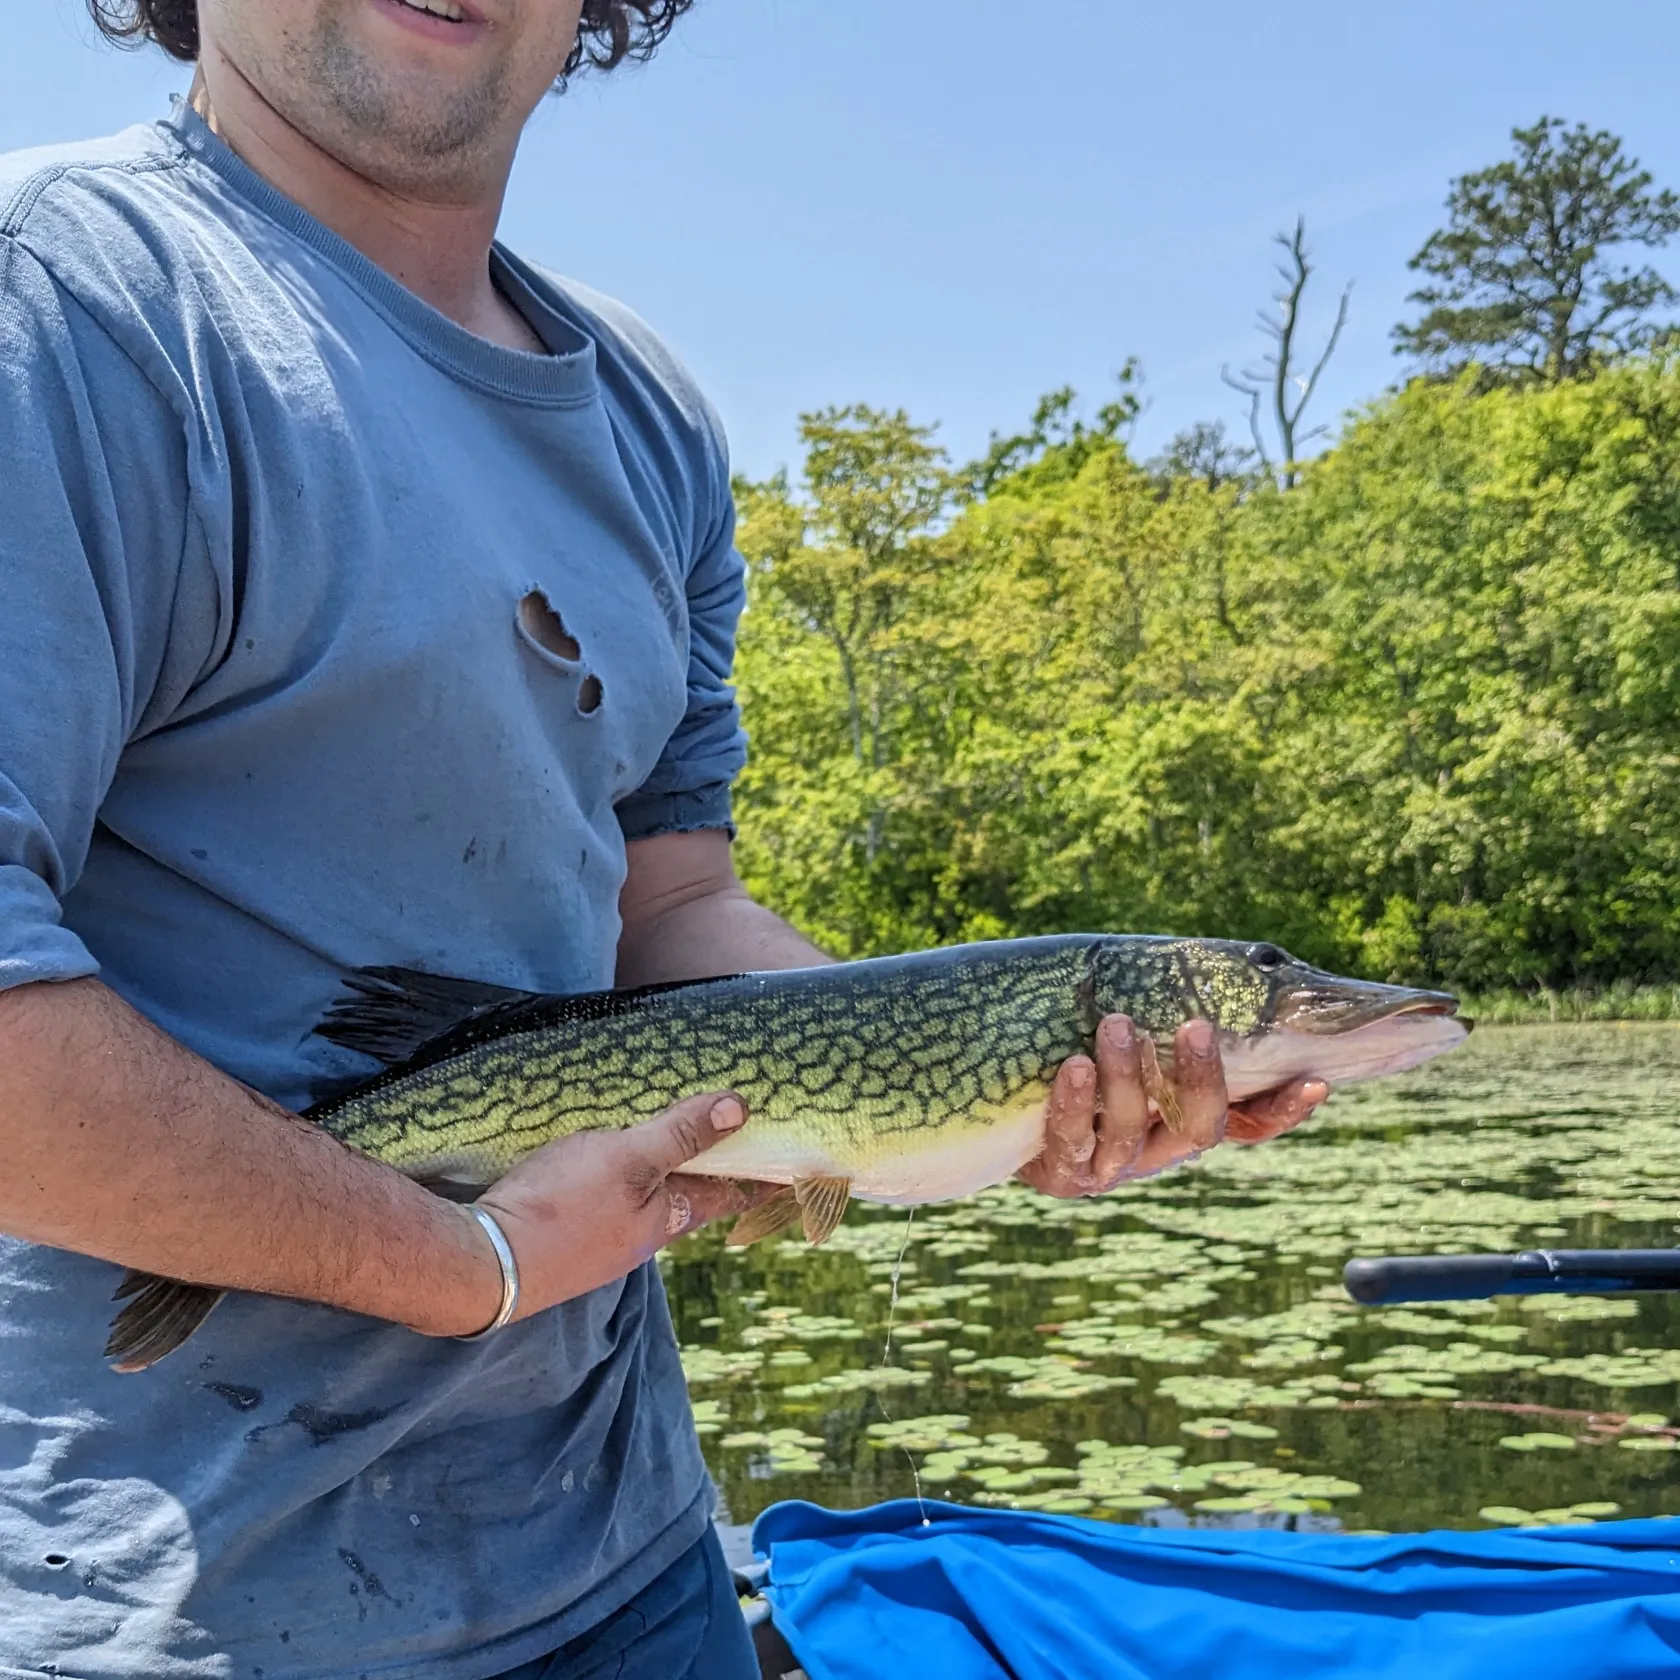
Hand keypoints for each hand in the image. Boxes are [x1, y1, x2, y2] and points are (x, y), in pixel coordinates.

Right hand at [469, 1092, 771, 1326]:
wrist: (485, 1262)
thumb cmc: (562, 1209)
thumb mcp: (628, 1159)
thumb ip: (680, 1135)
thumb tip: (740, 1110)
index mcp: (667, 1218)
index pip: (728, 1193)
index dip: (760, 1177)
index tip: (792, 1168)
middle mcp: (639, 1235)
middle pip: (687, 1196)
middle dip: (708, 1169)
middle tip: (729, 1137)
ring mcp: (601, 1239)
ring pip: (643, 1199)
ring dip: (660, 1172)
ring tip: (667, 1138)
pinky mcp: (563, 1234)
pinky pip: (604, 1200)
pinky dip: (617, 1178)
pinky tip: (599, 1161)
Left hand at [1017, 1015, 1328, 1198]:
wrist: (999, 1098)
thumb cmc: (1076, 1043)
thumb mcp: (1128, 1029)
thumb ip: (1167, 1007)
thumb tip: (1226, 958)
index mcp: (1182, 1117)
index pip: (1248, 1122)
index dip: (1282, 1110)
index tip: (1315, 1080)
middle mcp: (1156, 1148)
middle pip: (1197, 1129)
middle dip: (1200, 1078)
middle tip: (1194, 1026)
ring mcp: (1109, 1165)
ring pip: (1131, 1130)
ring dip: (1126, 1077)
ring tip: (1116, 1024)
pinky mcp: (1061, 1172)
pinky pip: (1072, 1138)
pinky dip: (1075, 1102)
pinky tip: (1072, 1066)